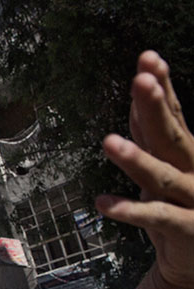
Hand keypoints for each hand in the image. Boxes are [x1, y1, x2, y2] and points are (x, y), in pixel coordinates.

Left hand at [100, 51, 193, 288]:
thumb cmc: (182, 207)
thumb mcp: (165, 166)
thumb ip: (150, 135)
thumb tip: (137, 99)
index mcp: (189, 153)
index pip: (175, 114)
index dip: (162, 87)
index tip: (148, 58)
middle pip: (173, 136)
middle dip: (157, 108)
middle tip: (141, 80)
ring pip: (163, 176)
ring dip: (136, 159)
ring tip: (108, 142)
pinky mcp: (188, 229)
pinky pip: (158, 218)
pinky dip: (131, 211)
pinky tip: (104, 203)